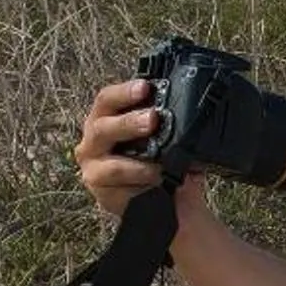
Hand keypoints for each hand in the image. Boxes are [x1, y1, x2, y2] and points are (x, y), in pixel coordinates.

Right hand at [75, 78, 169, 221]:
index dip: (124, 92)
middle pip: (102, 126)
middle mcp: (95, 138)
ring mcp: (93, 164)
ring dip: (136, 160)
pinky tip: (156, 176)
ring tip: (160, 161)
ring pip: (110, 161)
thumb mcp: (163, 138)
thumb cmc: (156, 160)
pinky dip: (139, 177)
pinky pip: (118, 182)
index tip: (145, 87)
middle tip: (152, 119)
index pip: (108, 99)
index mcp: (106, 117)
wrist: (161, 198)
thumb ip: (167, 125)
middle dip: (129, 122)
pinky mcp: (99, 188)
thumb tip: (192, 119)